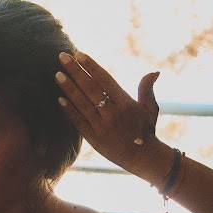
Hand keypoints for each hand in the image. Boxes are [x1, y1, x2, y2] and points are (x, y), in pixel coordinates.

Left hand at [55, 51, 165, 180]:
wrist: (143, 158)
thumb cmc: (146, 130)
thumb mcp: (150, 109)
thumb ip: (147, 89)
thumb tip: (154, 72)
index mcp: (126, 103)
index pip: (105, 80)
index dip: (92, 67)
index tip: (79, 54)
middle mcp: (113, 113)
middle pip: (90, 88)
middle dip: (75, 72)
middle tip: (62, 57)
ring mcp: (102, 126)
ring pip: (82, 104)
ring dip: (68, 88)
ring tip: (57, 74)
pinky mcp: (93, 138)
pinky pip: (78, 122)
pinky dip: (69, 110)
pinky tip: (58, 99)